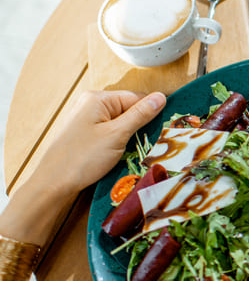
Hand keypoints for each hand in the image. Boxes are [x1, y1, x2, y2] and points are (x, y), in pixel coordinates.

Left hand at [32, 90, 165, 197]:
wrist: (53, 183)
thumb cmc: (83, 158)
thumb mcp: (117, 135)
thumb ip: (140, 115)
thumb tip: (161, 97)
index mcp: (97, 98)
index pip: (136, 98)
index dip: (151, 114)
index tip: (163, 131)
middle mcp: (90, 104)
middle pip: (128, 109)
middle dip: (140, 126)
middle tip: (148, 144)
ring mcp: (86, 118)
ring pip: (121, 122)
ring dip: (130, 136)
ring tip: (133, 150)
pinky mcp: (85, 133)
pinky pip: (110, 131)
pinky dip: (119, 141)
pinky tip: (119, 153)